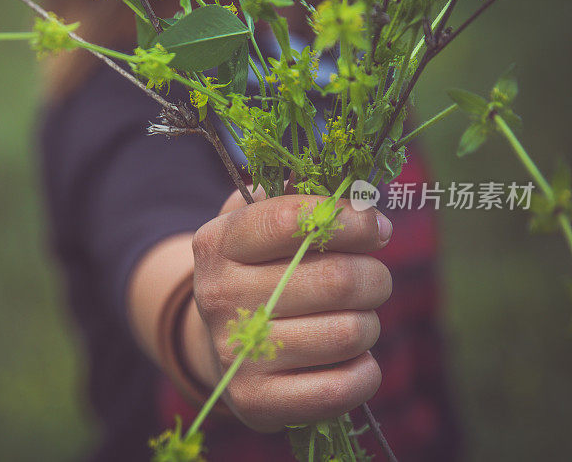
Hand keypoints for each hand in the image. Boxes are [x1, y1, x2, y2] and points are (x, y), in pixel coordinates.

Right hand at [183, 189, 392, 431]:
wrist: (222, 344)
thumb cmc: (259, 272)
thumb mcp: (261, 223)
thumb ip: (300, 196)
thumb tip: (357, 191)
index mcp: (218, 243)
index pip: (293, 220)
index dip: (349, 219)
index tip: (375, 226)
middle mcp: (218, 296)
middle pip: (338, 280)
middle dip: (374, 276)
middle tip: (372, 278)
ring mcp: (235, 354)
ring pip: (348, 332)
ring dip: (369, 323)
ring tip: (355, 318)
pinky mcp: (256, 402)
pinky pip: (344, 387)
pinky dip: (365, 371)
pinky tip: (351, 359)